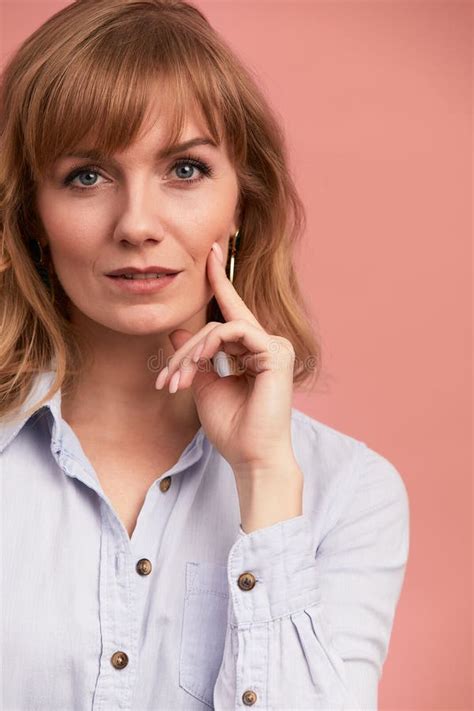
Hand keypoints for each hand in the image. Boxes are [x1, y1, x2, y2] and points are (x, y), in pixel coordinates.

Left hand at [155, 242, 296, 479]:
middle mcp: (267, 344)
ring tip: (178, 381)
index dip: (220, 281)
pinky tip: (199, 362)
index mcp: (253, 352)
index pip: (232, 312)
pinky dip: (210, 344)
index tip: (209, 252)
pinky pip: (234, 332)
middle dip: (185, 349)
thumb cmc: (232, 428)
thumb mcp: (205, 385)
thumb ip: (195, 357)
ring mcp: (274, 346)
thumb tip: (178, 329)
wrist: (252, 457)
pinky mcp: (275, 352)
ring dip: (191, 353)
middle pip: (216, 324)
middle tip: (167, 380)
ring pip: (219, 328)